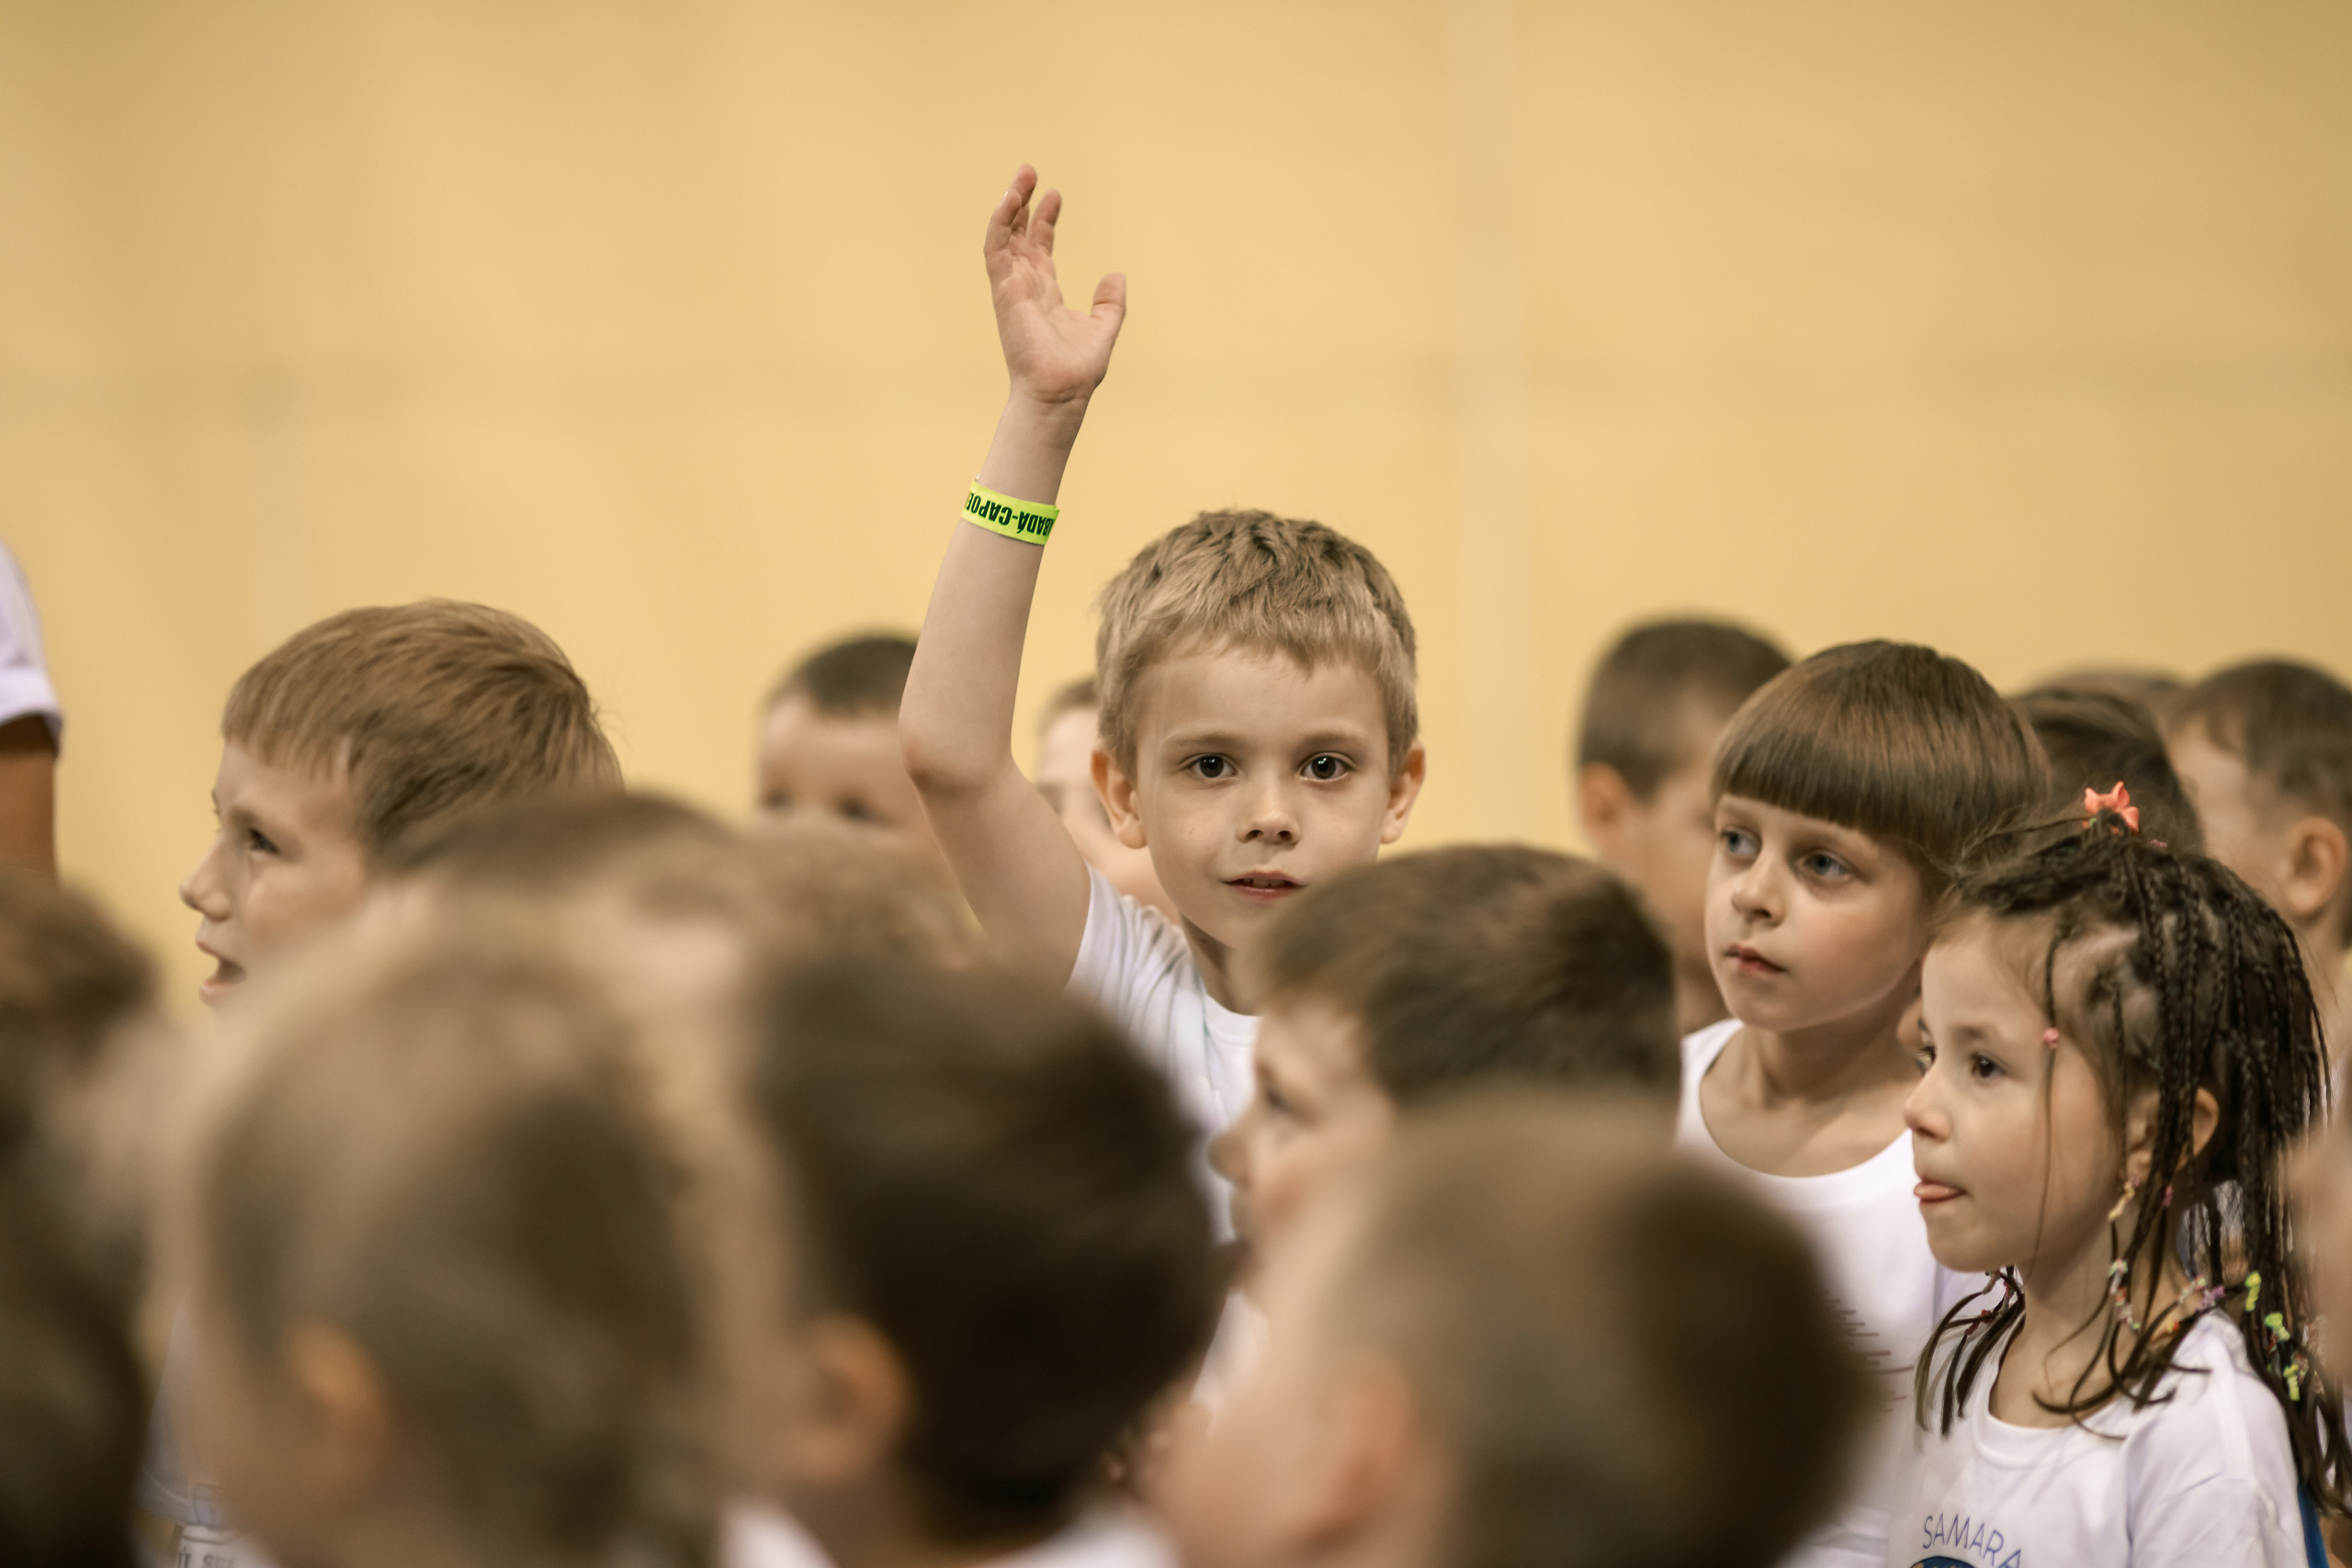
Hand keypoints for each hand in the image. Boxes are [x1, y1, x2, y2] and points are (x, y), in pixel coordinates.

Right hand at [985, 165, 1125, 407]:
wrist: (1061, 392)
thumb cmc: (1077, 370)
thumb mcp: (1103, 328)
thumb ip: (1110, 303)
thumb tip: (1117, 275)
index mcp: (1045, 294)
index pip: (1040, 248)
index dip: (1045, 220)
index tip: (1054, 195)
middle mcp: (1025, 287)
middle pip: (1018, 236)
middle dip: (1023, 203)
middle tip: (1029, 171)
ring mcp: (1011, 288)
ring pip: (1003, 236)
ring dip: (1010, 205)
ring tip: (1022, 176)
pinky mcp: (1003, 290)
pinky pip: (996, 249)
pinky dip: (1000, 223)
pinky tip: (1011, 199)